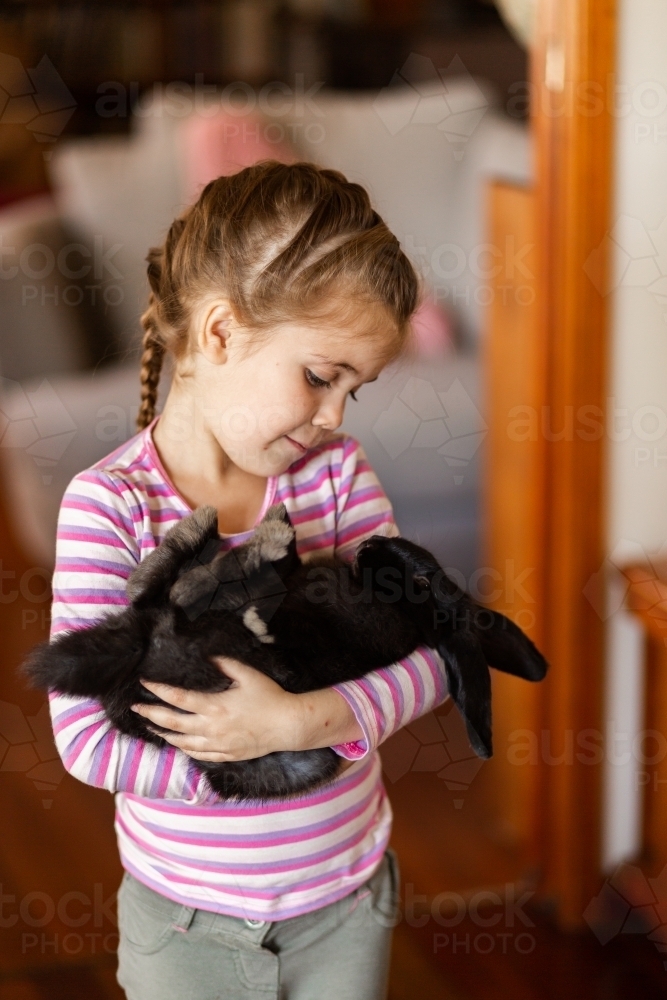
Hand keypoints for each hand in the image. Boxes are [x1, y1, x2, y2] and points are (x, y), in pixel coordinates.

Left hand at [131, 657, 301, 761]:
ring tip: (151, 726)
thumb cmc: (269, 697)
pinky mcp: (226, 755)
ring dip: (163, 734)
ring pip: (181, 742)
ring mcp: (217, 745)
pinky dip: (183, 748)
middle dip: (151, 714)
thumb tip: (208, 656)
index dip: (158, 690)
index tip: (145, 683)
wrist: (287, 725)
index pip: (178, 699)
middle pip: (172, 723)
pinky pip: (198, 754)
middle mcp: (211, 728)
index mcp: (215, 706)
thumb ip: (225, 664)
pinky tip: (178, 743)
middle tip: (136, 708)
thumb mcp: (248, 675)